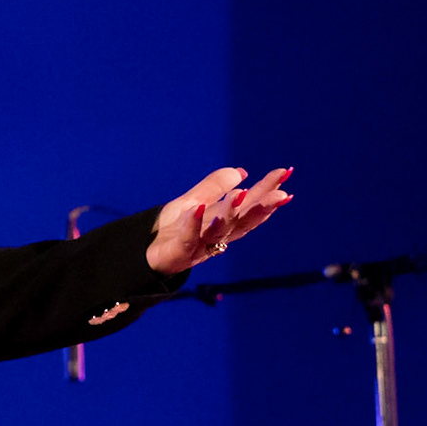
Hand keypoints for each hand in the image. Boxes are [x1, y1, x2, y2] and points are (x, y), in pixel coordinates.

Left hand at [147, 167, 293, 275]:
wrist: (142, 253)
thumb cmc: (171, 230)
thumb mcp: (193, 202)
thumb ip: (215, 188)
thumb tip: (241, 172)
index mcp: (223, 224)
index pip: (249, 206)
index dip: (267, 192)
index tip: (284, 172)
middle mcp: (216, 236)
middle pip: (242, 221)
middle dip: (262, 207)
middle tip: (282, 194)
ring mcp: (198, 246)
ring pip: (219, 231)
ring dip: (230, 213)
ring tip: (241, 195)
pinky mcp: (178, 253)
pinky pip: (187, 238)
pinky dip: (194, 223)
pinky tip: (199, 208)